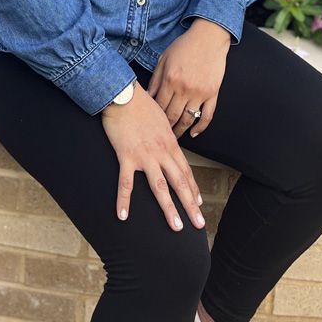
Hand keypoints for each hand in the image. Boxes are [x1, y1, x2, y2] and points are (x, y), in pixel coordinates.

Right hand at [101, 83, 204, 231]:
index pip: (185, 171)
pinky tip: (123, 216)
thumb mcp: (161, 119)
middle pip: (179, 183)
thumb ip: (165, 136)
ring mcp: (145, 156)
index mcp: (170, 144)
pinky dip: (123, 200)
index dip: (193, 189)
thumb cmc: (141, 104)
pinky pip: (126, 183)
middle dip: (190, 205)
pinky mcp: (126, 156)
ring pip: (160, 187)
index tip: (199, 204)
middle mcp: (161, 152)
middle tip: (198, 224)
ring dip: (168, 208)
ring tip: (176, 226)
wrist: (123, 94)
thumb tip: (169, 145)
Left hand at [148, 18, 229, 138]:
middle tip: (160, 136)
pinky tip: (193, 133)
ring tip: (174, 138)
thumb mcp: (164, 59)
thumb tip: (148, 97)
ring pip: (188, 119)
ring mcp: (200, 93)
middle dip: (165, 128)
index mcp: (170, 80)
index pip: (159, 106)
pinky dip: (200, 127)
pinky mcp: (213, 93)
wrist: (208, 37)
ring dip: (180, 131)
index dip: (154, 118)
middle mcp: (185, 88)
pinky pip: (207, 116)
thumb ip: (155, 80)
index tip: (150, 125)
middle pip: (172, 116)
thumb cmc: (185, 46)